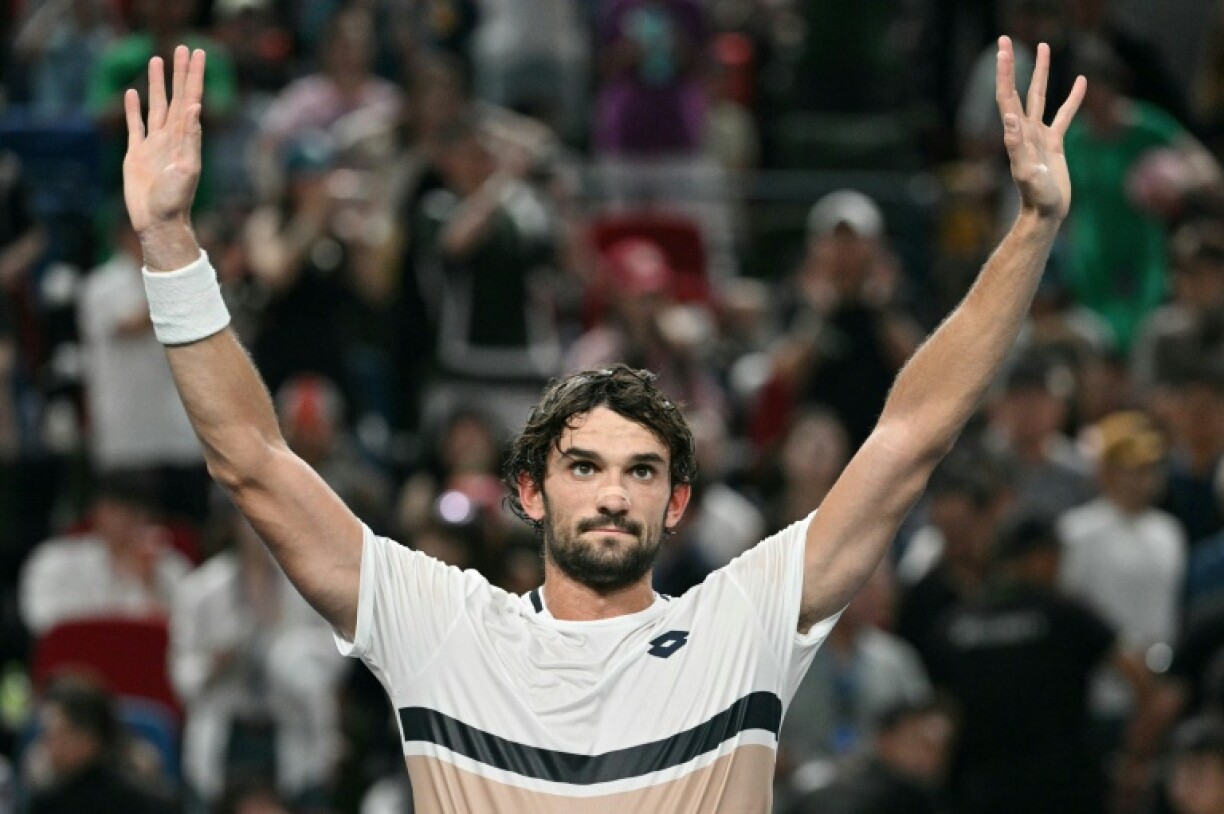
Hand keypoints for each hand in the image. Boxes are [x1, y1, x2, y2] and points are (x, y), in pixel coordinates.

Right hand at [122, 46, 206, 267]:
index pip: (191, 100)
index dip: (194, 77)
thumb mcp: (187, 169)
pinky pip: (136, 126)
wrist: (158, 222)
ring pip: (156, 106)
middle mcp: (172, 138)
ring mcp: (154, 145)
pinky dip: (134, 109)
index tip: (198, 55)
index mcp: (186, 139)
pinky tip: (133, 94)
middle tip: (182, 48)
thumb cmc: (176, 201)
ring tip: (157, 60)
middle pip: (175, 97)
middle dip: (180, 73)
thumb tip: (194, 107)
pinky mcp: (137, 154)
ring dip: (158, 84)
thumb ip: (190, 139)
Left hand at [996, 36, 1086, 219]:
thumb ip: (1017, 148)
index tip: (1002, 49)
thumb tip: (1010, 119)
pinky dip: (1073, 98)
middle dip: (1012, 65)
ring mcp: (1039, 135)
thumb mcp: (1027, 173)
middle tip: (1006, 39)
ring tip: (1043, 46)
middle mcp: (1024, 130)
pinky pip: (1064, 114)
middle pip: (1018, 90)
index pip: (1007, 96)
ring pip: (1039, 96)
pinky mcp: (1054, 143)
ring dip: (1040, 72)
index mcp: (1017, 134)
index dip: (1004, 73)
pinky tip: (1081, 81)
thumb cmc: (1037, 197)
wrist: (1046, 213)